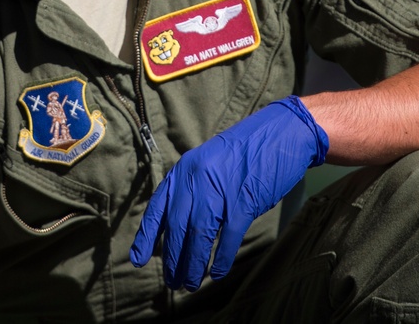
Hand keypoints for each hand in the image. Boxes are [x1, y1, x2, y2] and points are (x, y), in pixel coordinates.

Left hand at [129, 95, 328, 290]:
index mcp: (184, 170)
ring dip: (192, 263)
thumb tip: (177, 226)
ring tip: (188, 283)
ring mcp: (219, 189)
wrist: (281, 134)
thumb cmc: (244, 153)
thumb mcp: (208, 165)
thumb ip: (192, 189)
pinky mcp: (244, 200)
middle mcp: (196, 178)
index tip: (137, 259)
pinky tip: (215, 273)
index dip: (146, 236)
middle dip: (172, 257)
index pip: (158, 207)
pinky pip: (226, 235)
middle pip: (176, 226)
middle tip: (173, 282)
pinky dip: (220, 257)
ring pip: (198, 234)